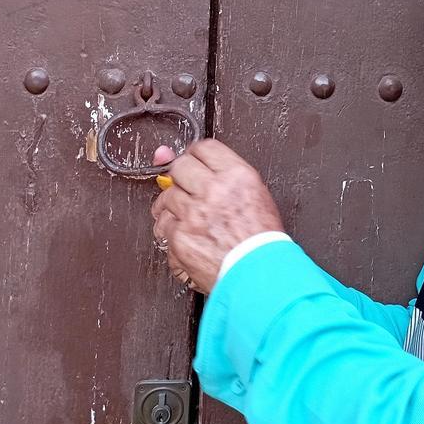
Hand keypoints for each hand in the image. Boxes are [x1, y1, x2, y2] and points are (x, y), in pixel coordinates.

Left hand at [149, 139, 283, 293]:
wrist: (260, 275)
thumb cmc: (261, 239)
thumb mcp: (254, 194)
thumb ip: (219, 172)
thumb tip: (167, 154)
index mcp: (237, 176)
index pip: (203, 148)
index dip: (197, 156)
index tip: (195, 164)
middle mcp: (213, 190)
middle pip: (180, 167)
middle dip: (183, 178)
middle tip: (190, 190)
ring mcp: (193, 214)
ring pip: (167, 196)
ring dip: (173, 205)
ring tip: (188, 216)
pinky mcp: (180, 238)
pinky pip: (163, 226)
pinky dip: (170, 231)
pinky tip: (185, 234)